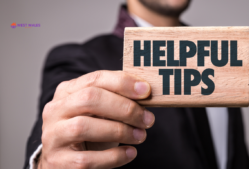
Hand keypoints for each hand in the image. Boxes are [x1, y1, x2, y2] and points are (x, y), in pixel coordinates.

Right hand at [38, 70, 154, 168]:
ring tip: (140, 136)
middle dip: (124, 108)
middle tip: (147, 119)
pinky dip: (113, 156)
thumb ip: (116, 98)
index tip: (146, 91)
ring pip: (83, 127)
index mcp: (67, 91)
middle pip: (90, 99)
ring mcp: (53, 136)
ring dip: (119, 131)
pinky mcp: (58, 161)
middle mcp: (56, 110)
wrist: (66, 159)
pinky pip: (87, 159)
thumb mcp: (100, 110)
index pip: (95, 79)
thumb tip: (145, 92)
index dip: (123, 83)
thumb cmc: (90, 130)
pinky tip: (130, 153)